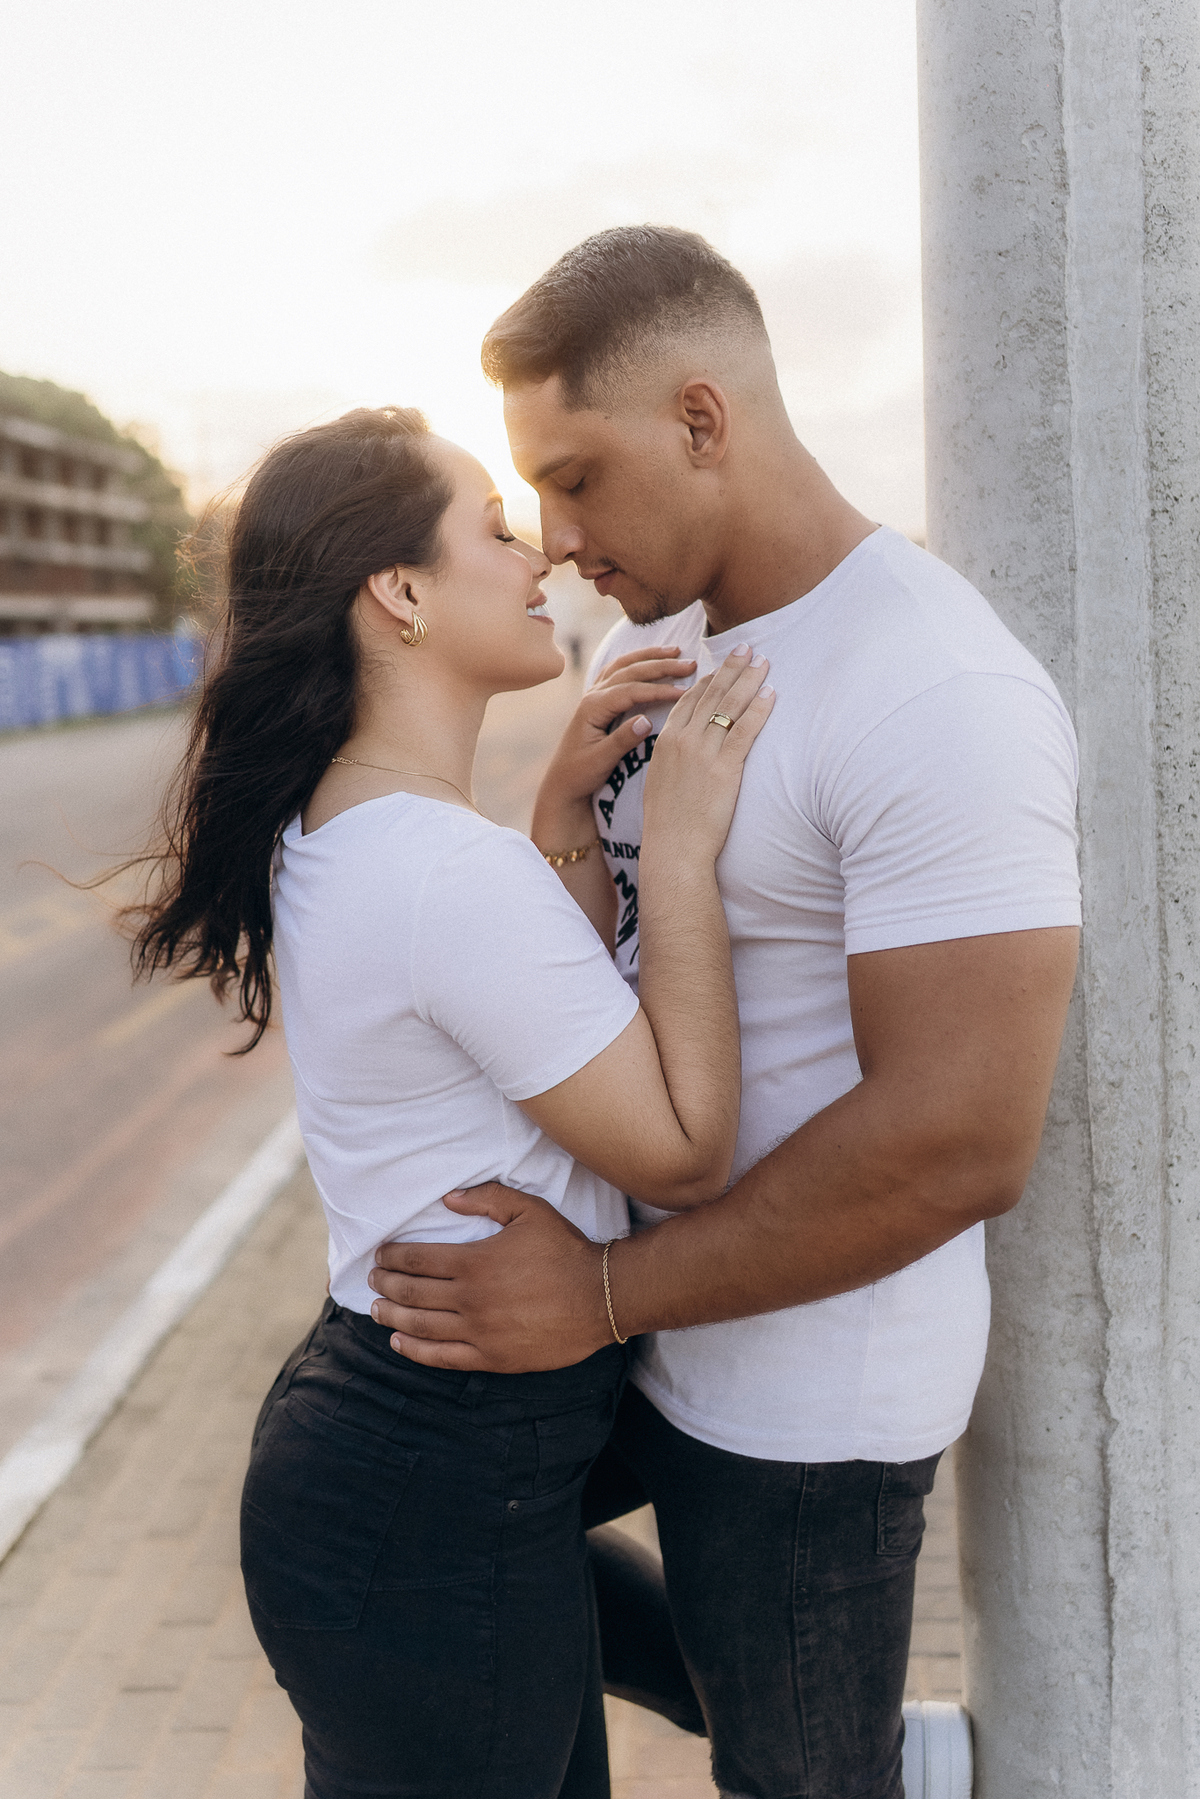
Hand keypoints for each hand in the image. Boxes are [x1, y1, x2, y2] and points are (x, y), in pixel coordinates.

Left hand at [367, 1185, 612, 1370]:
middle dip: (385, 1285)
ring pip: (421, 1326)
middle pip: (412, 1293)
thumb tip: (446, 1199)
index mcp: (474, 1262)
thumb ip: (487, 1198)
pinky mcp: (492, 1357)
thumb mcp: (529, 1210)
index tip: (380, 1255)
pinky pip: (443, 1357)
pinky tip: (400, 1341)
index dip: (392, 1258)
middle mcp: (470, 1299)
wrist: (601, 1296)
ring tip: (377, 1309)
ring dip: (393, 1316)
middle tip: (373, 1280)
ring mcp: (479, 1332)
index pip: (417, 1260)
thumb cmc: (565, 1250)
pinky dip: (415, 1350)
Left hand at [533, 648, 696, 829]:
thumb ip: (623, 740)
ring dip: (649, 657)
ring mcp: (594, 696)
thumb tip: (647, 721)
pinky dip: (636, 661)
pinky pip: (618, 672)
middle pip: (630, 671)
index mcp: (593, 707)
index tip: (684, 692)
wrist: (562, 783)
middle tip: (690, 664)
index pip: (631, 690)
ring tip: (675, 651)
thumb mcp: (601, 761)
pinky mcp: (598, 701)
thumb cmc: (580, 775)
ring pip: (623, 666)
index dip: (659, 690)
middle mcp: (592, 696)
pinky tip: (649, 659)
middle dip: (661, 665)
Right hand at [642, 645, 773, 862]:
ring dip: (749, 680)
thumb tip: (683, 754)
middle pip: (712, 695)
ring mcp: (704, 754)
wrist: (673, 848)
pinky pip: (745, 731)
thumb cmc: (668, 824)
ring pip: (729, 707)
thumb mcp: (660, 783)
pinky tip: (771, 694)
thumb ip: (672, 760)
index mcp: (666, 742)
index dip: (708, 680)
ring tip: (764, 661)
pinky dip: (759, 710)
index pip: (689, 700)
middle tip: (747, 647)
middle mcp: (683, 741)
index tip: (722, 666)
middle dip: (732, 669)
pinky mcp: (725, 769)